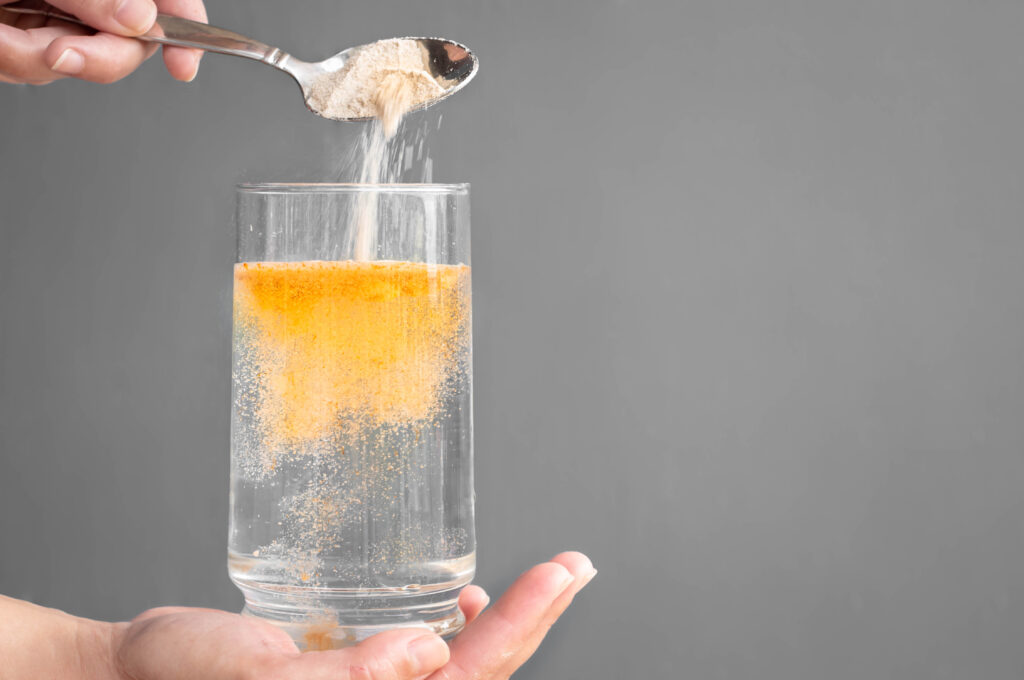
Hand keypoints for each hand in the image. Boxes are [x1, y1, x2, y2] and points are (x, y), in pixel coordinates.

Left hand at [0, 0, 206, 84]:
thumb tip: (141, 18)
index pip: (165, 2)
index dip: (186, 31)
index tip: (183, 65)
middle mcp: (84, 3)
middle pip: (129, 43)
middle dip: (97, 57)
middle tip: (61, 53)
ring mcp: (53, 23)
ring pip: (77, 65)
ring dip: (33, 57)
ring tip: (1, 35)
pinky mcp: (22, 47)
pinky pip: (33, 71)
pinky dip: (11, 60)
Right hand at [112, 552, 595, 679]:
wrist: (138, 671)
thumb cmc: (185, 679)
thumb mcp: (259, 676)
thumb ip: (342, 677)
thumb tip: (423, 655)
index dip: (520, 629)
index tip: (559, 575)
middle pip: (481, 675)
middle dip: (532, 618)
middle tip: (573, 565)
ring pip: (463, 668)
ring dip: (507, 624)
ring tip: (541, 581)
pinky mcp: (358, 673)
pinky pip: (430, 660)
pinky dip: (458, 629)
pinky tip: (460, 604)